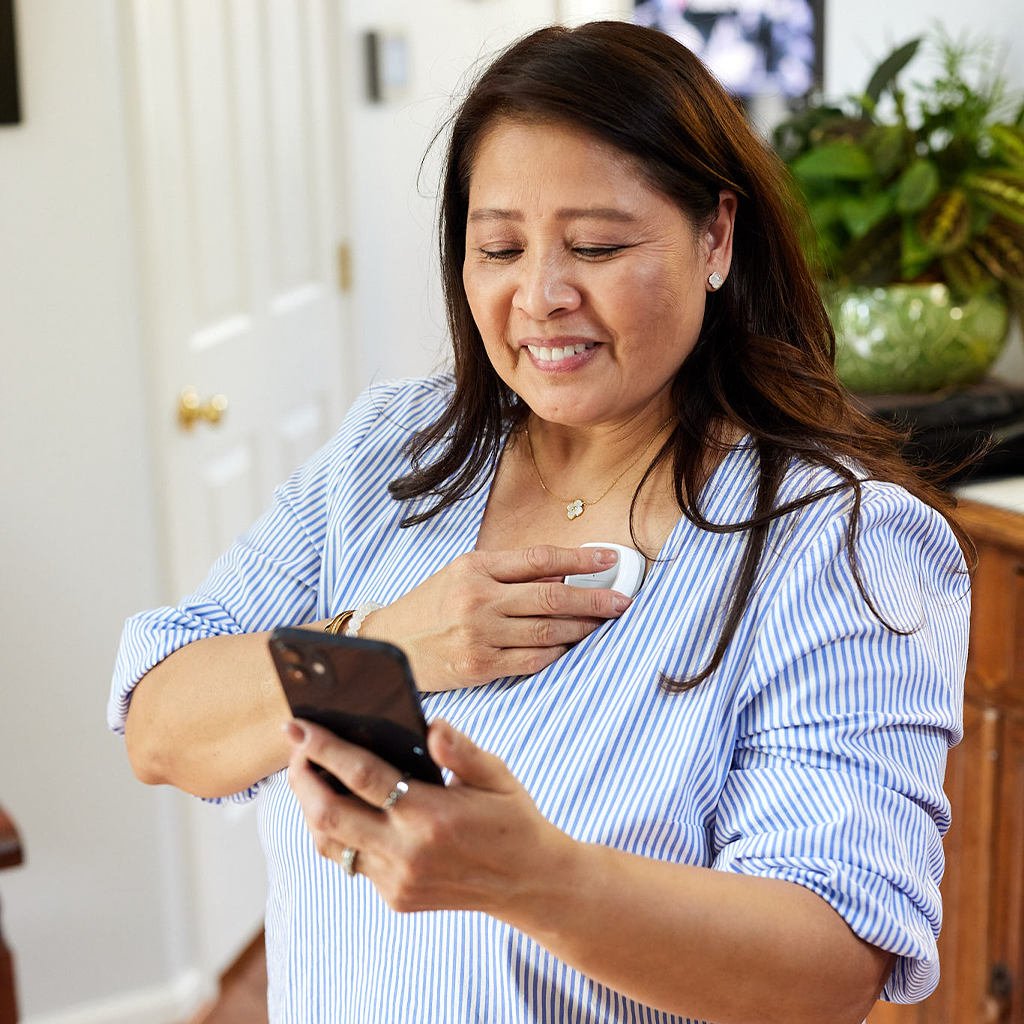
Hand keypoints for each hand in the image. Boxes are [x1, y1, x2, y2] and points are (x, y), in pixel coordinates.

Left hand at [283, 718, 573, 919]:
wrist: (529, 882)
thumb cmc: (512, 819)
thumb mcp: (497, 775)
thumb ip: (461, 750)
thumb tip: (430, 725)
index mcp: (431, 816)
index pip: (362, 776)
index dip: (324, 748)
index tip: (298, 725)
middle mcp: (407, 853)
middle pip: (327, 815)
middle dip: (301, 777)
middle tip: (295, 746)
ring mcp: (397, 880)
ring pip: (329, 843)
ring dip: (310, 807)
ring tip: (309, 772)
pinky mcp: (394, 897)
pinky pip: (349, 860)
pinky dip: (335, 830)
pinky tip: (339, 805)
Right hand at [361, 545, 630, 690]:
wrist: (389, 644)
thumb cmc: (430, 606)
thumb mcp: (462, 574)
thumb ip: (508, 573)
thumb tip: (562, 576)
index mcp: (476, 567)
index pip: (540, 559)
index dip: (580, 558)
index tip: (610, 559)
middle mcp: (479, 599)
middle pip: (552, 596)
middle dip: (595, 599)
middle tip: (622, 600)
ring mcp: (480, 635)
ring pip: (548, 630)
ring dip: (583, 627)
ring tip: (603, 622)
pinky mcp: (481, 666)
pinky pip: (534, 660)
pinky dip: (558, 652)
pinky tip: (570, 645)